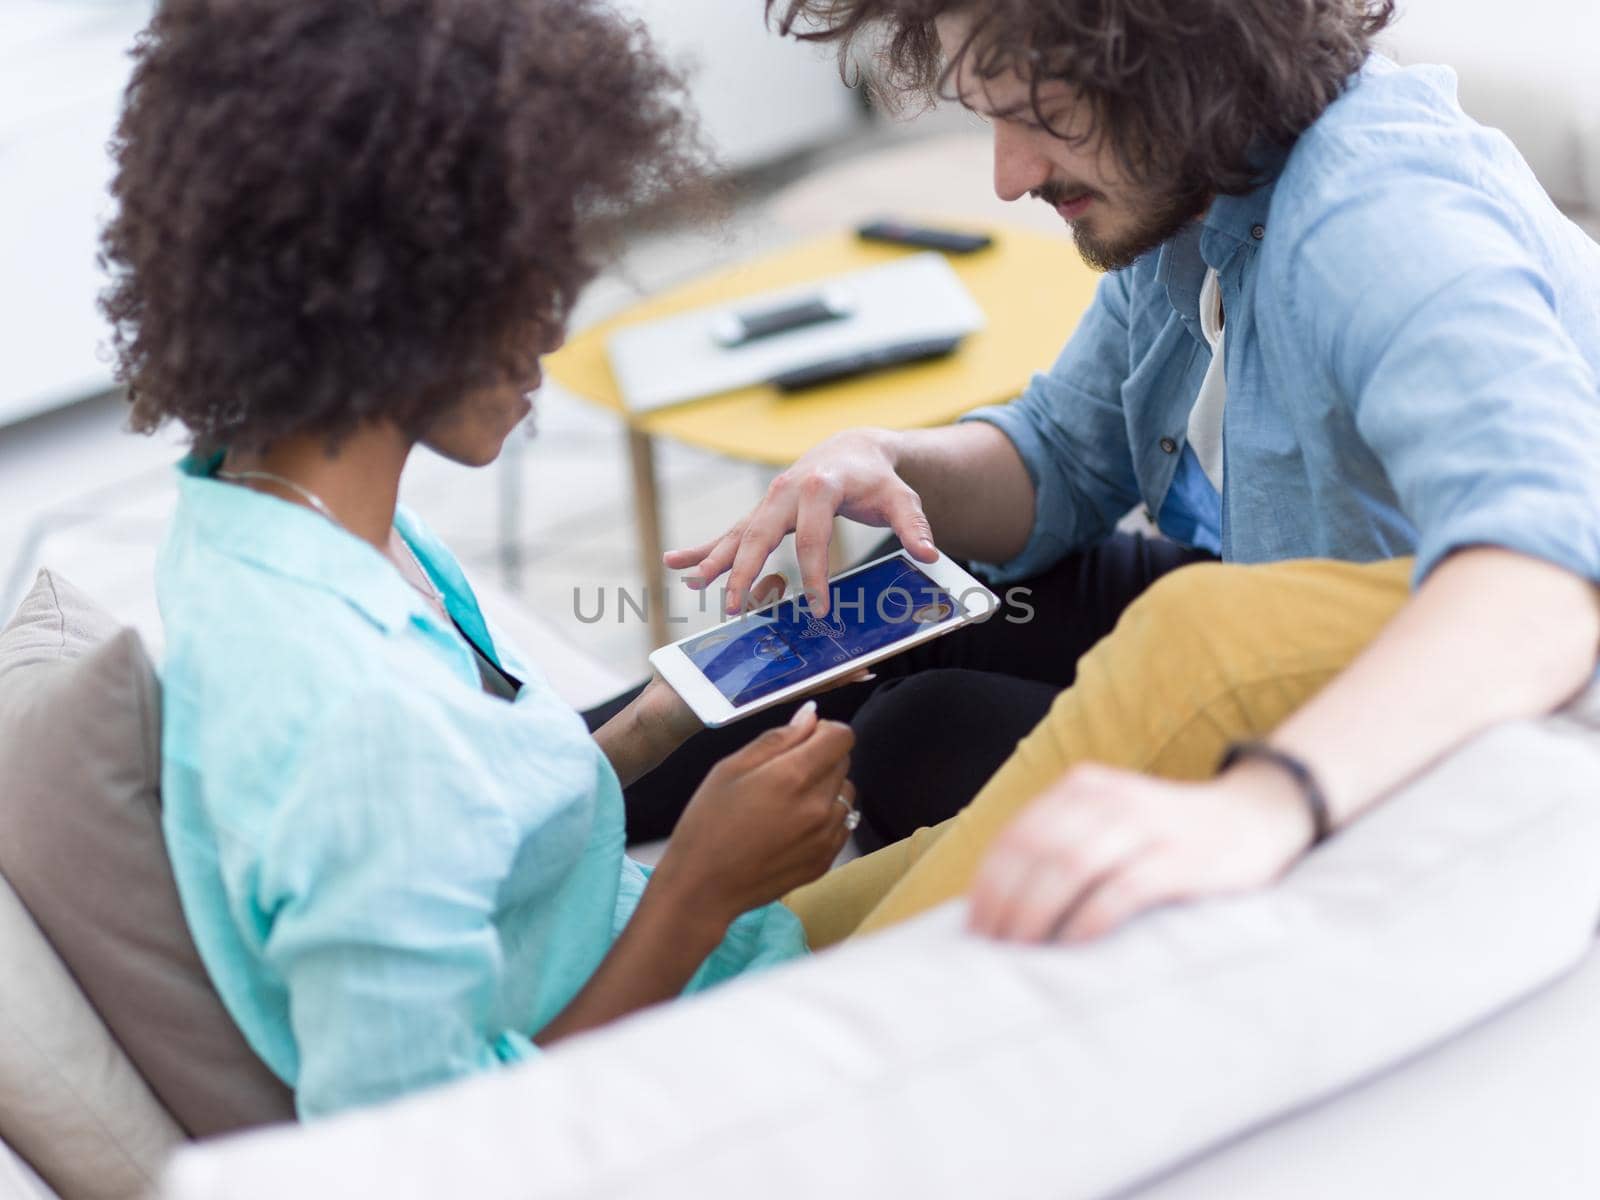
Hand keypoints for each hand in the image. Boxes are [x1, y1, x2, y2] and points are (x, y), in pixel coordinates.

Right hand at [652, 702, 856, 925]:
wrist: (703, 888)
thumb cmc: (708, 823)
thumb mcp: (730, 768)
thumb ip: (776, 739)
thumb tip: (810, 716)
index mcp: (793, 776)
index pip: (842, 736)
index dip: (824, 730)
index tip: (803, 738)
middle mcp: (818, 806)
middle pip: (844, 762)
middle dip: (821, 757)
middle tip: (784, 772)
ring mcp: (826, 837)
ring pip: (846, 793)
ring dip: (826, 788)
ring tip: (788, 801)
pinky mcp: (826, 860)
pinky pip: (841, 824)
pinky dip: (825, 817)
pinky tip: (792, 826)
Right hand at [663, 428, 937, 616]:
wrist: (852, 447)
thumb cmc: (876, 478)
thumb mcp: (900, 497)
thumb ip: (913, 525)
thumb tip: (929, 554)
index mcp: (820, 486)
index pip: (812, 537)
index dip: (815, 574)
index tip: (818, 608)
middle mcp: (786, 490)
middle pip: (759, 534)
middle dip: (743, 571)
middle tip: (734, 607)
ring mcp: (769, 501)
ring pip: (736, 533)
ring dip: (712, 560)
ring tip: (692, 585)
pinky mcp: (762, 511)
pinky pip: (729, 531)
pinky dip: (704, 549)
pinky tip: (679, 565)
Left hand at [968, 762, 1317, 943]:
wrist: (1259, 816)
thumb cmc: (1170, 838)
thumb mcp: (1112, 824)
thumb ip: (1066, 848)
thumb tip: (1003, 909)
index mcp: (1081, 788)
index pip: (1016, 837)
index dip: (988, 887)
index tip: (975, 932)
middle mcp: (1107, 798)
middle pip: (1035, 853)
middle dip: (1006, 907)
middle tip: (993, 954)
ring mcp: (1145, 824)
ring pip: (1069, 867)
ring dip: (1037, 915)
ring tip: (1023, 956)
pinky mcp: (1180, 857)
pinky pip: (1121, 889)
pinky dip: (1088, 920)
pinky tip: (1072, 948)